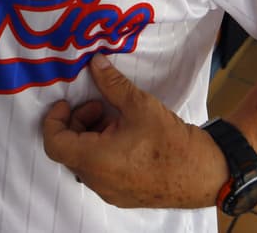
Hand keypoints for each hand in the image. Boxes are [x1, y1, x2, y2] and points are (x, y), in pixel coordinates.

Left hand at [41, 53, 225, 208]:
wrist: (202, 173)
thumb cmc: (170, 142)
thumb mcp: (139, 105)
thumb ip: (112, 83)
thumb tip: (95, 63)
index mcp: (95, 160)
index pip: (54, 143)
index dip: (55, 120)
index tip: (66, 104)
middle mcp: (97, 180)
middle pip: (70, 150)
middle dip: (79, 123)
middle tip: (98, 104)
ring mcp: (109, 191)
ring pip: (85, 160)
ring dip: (92, 135)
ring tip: (116, 117)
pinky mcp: (122, 194)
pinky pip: (101, 171)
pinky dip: (103, 150)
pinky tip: (126, 134)